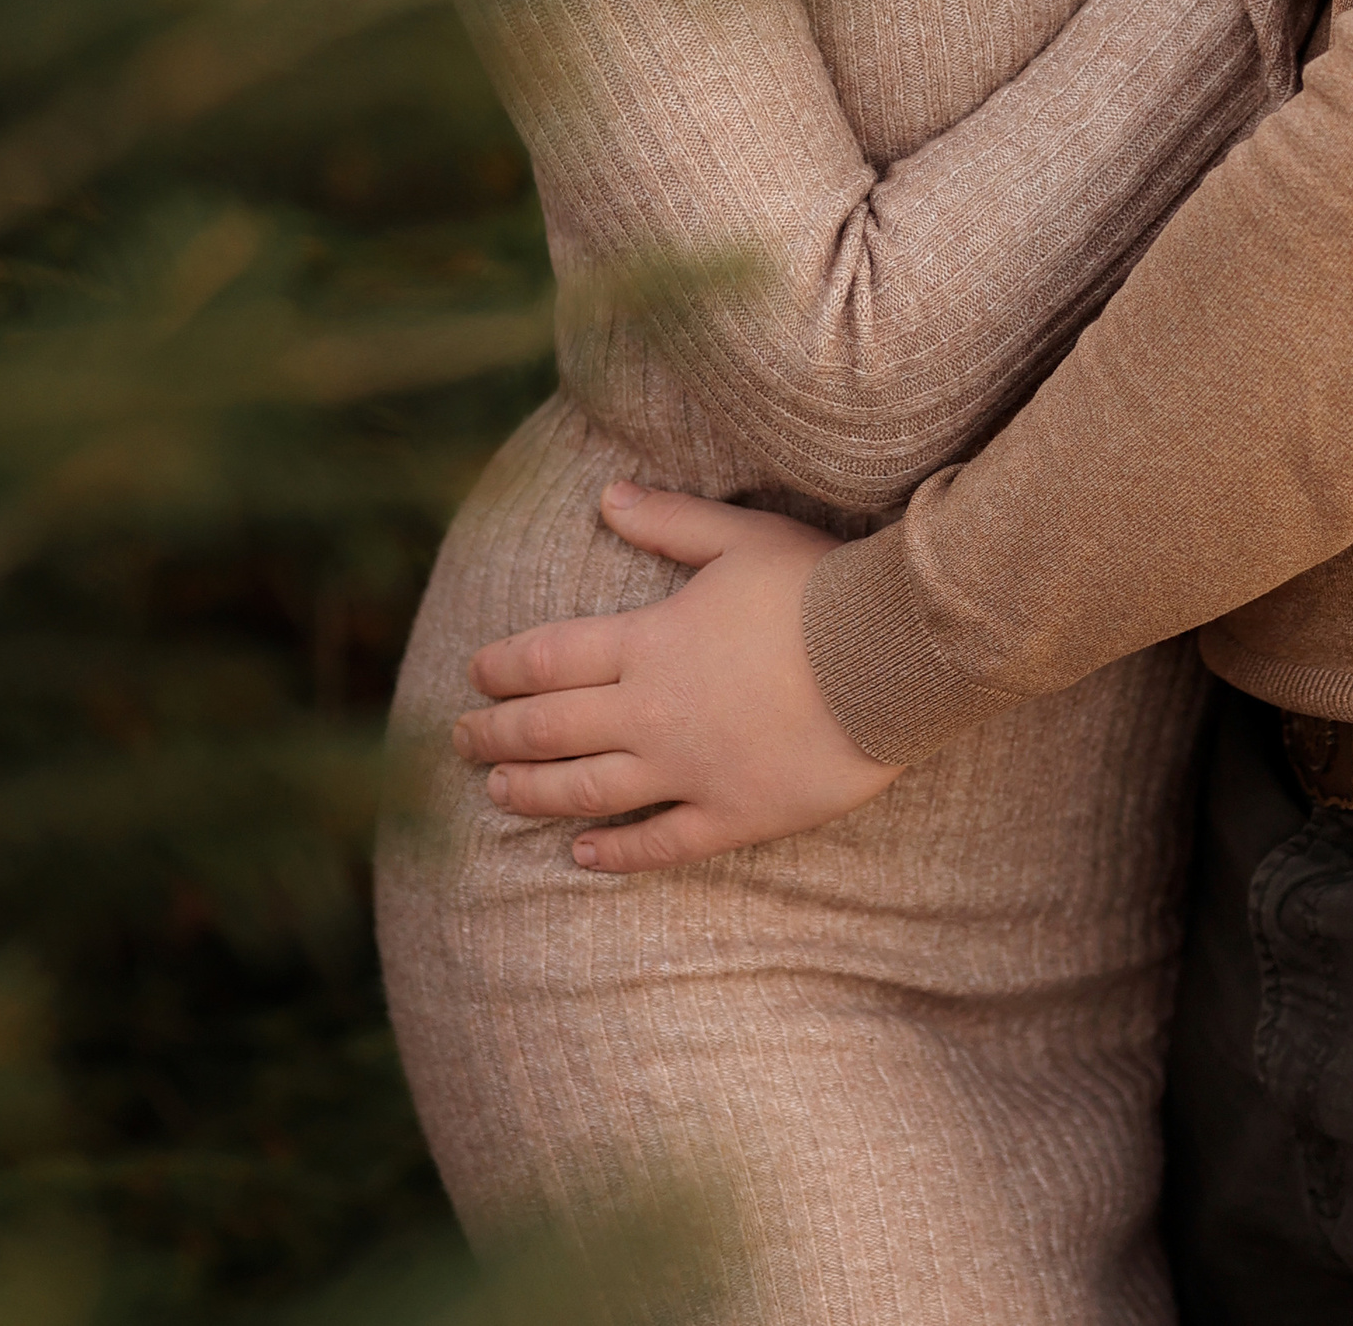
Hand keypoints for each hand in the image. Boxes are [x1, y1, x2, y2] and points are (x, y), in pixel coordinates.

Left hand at [452, 483, 902, 872]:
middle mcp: (654, 711)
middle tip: (460, 742)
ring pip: (588, 790)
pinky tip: (583, 856)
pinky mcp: (732, 814)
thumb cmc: (818, 586)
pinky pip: (660, 843)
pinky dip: (615, 853)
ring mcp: (689, 770)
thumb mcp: (739, 537)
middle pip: (552, 728)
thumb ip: (667, 521)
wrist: (892, 655)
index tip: (474, 676)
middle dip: (497, 735)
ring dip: (534, 793)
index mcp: (650, 640)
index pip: (551, 658)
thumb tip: (605, 497)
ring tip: (497, 794)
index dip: (504, 668)